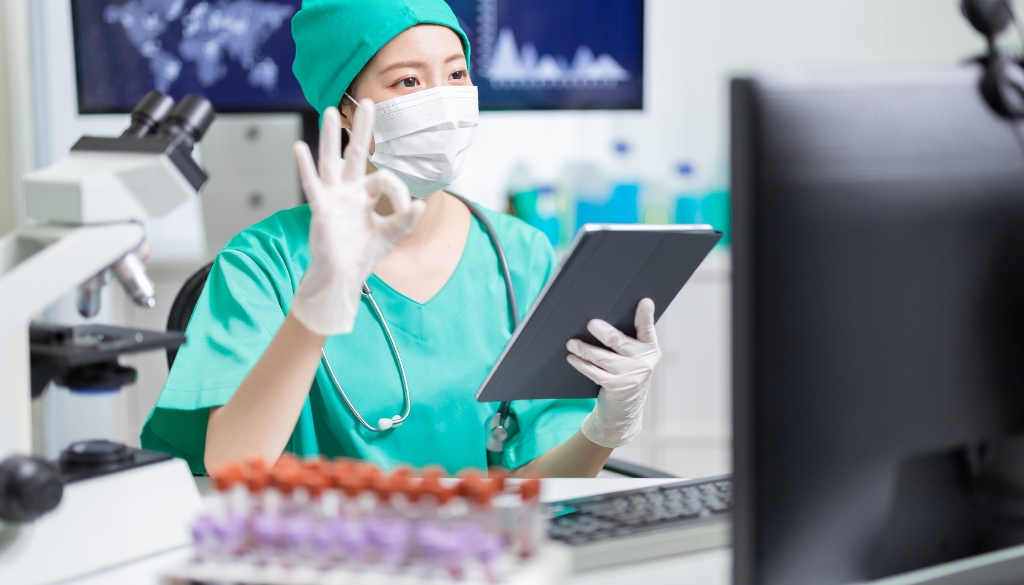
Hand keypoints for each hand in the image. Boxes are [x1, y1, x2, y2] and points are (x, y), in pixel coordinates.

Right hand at [290, 103, 424, 335]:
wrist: (342, 277)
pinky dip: (305, 166)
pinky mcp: (321, 208)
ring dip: (331, 137)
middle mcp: (348, 191)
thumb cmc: (362, 255)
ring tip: (330, 111)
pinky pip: (312, 184)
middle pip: (355, 153)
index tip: (408, 209)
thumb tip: (421, 205)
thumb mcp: (390, 235)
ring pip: (331, 161)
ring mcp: (333, 197)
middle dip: (362, 128)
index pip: (384, 178)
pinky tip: (299, 147)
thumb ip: (405, 220)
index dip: (399, 191)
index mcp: (365, 195)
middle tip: (368, 101)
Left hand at [566, 299, 660, 448]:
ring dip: (585, 349)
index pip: (647, 328)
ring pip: (604, 359)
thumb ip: (628, 336)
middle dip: (604, 333)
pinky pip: (595, 374)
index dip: (646, 315)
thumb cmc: (627, 368)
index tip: (644, 302)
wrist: (627, 403)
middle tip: (591, 324)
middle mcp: (643, 360)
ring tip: (572, 343)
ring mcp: (630, 375)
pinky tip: (573, 358)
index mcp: (649, 346)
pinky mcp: (616, 386)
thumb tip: (601, 317)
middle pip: (620, 342)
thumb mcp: (634, 353)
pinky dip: (582, 365)